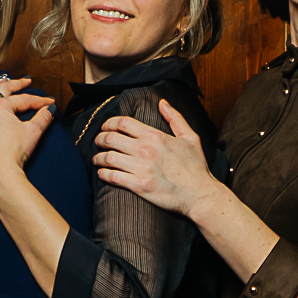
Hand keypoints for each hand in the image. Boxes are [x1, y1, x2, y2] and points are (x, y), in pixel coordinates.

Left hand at [0, 78, 55, 192]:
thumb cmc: (14, 153)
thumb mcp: (33, 132)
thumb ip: (43, 117)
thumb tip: (49, 109)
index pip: (23, 100)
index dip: (38, 100)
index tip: (48, 103)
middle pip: (1, 91)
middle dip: (15, 85)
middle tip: (25, 83)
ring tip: (0, 83)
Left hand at [92, 100, 215, 216]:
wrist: (200, 194)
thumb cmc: (196, 167)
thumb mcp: (190, 137)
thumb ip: (175, 118)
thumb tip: (162, 102)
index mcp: (155, 136)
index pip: (123, 123)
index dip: (109, 123)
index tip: (105, 127)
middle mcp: (145, 150)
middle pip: (111, 138)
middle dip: (100, 139)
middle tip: (98, 142)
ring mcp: (140, 168)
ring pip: (108, 157)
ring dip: (98, 157)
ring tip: (97, 159)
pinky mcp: (138, 185)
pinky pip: (112, 176)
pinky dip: (103, 174)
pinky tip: (102, 173)